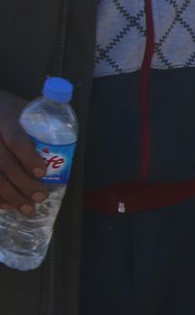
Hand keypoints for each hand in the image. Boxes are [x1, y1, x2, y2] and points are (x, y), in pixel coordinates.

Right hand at [0, 89, 47, 212]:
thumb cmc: (8, 109)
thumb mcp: (23, 106)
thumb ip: (42, 119)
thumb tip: (68, 139)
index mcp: (5, 119)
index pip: (15, 139)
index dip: (28, 157)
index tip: (41, 172)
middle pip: (3, 162)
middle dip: (22, 182)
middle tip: (40, 196)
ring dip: (9, 195)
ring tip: (27, 208)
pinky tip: (5, 206)